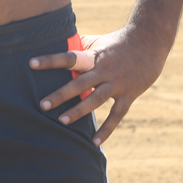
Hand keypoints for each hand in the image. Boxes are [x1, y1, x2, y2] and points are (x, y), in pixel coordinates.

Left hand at [29, 28, 169, 144]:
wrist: (150, 41)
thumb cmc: (120, 40)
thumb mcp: (99, 40)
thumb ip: (81, 46)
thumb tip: (61, 46)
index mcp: (93, 55)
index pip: (68, 58)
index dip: (50, 61)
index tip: (31, 64)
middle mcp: (103, 70)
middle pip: (79, 83)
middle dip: (60, 95)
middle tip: (42, 105)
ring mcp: (117, 83)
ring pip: (95, 100)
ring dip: (78, 111)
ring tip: (61, 122)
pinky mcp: (129, 94)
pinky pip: (116, 115)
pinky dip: (106, 129)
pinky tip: (94, 142)